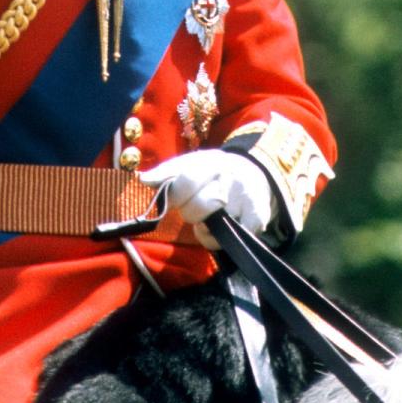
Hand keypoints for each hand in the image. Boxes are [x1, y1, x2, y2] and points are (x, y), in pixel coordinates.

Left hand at [139, 149, 276, 249]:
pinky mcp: (258, 217)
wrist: (253, 174)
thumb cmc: (212, 172)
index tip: (170, 200)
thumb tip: (143, 180)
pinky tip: (220, 229)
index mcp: (210, 162)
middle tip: (193, 209)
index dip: (174, 195)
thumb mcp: (192, 164)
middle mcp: (230, 177)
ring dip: (203, 228)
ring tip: (207, 218)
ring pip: (212, 228)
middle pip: (198, 208)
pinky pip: (227, 240)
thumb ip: (168, 172)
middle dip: (190, 213)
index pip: (187, 180)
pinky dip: (217, 240)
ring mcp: (245, 197)